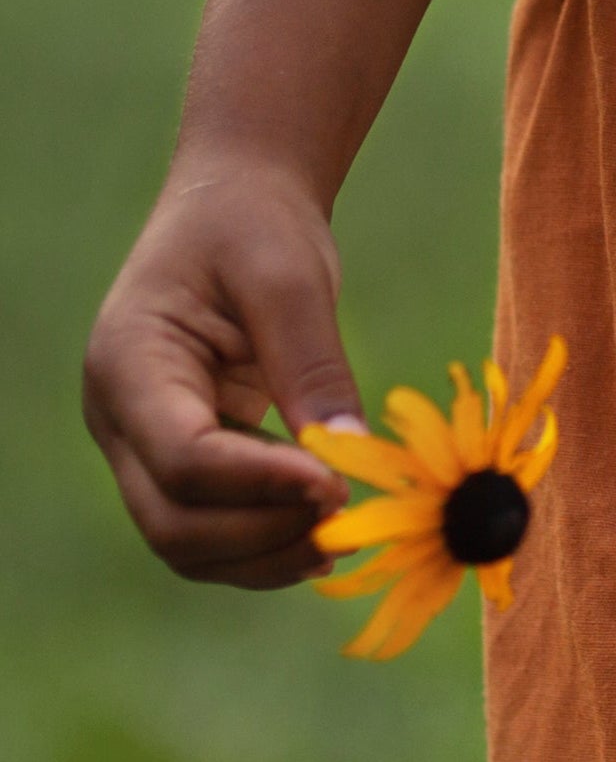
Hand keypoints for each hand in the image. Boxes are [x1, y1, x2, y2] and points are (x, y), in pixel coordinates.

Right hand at [82, 161, 365, 589]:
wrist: (234, 207)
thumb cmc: (255, 226)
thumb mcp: (288, 276)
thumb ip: (312, 362)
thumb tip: (346, 452)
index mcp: (129, 364)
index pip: (182, 456)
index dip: (260, 484)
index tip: (337, 482)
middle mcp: (121, 417)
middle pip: (172, 520)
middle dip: (261, 535)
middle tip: (348, 516)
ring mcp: (144, 444)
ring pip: (186, 541)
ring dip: (264, 554)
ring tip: (344, 533)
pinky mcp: (184, 456)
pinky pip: (211, 524)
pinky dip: (264, 539)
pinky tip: (325, 524)